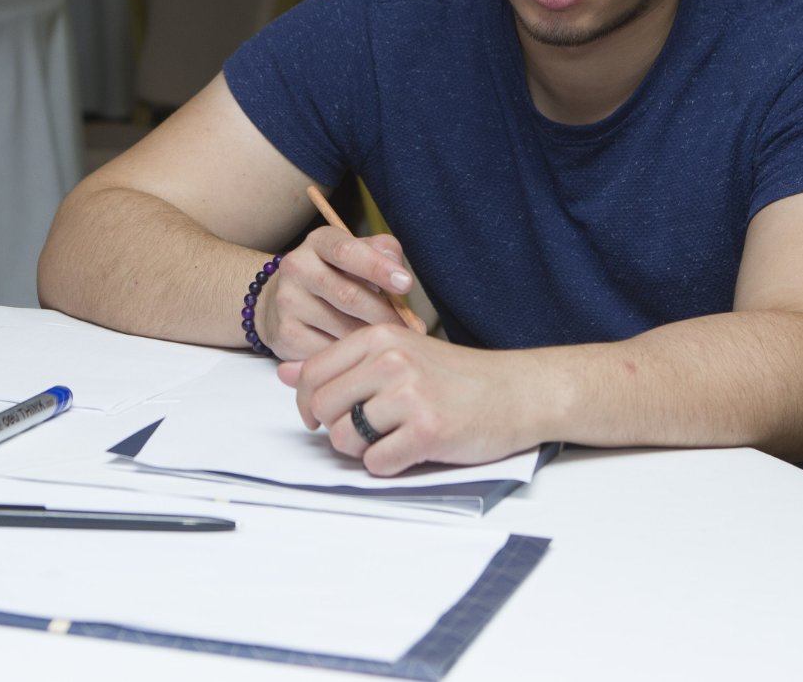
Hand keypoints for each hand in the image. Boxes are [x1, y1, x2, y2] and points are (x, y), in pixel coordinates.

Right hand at [255, 225, 425, 362]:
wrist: (278, 300)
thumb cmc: (333, 275)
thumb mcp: (355, 255)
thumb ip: (381, 252)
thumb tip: (397, 269)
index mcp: (318, 242)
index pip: (347, 251)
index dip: (378, 267)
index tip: (406, 284)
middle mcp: (296, 268)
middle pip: (348, 295)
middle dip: (386, 314)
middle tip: (412, 328)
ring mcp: (287, 302)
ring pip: (342, 327)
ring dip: (373, 338)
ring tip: (393, 344)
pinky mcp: (285, 335)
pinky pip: (329, 351)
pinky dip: (353, 355)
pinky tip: (365, 355)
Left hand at [278, 326, 535, 476]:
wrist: (518, 391)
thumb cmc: (457, 376)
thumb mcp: (398, 352)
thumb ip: (341, 362)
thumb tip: (284, 374)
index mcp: (378, 337)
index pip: (311, 374)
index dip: (307, 404)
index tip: (323, 416)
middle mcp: (391, 361)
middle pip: (321, 408)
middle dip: (335, 428)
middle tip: (365, 430)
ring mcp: (410, 396)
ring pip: (345, 438)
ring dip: (362, 449)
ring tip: (391, 438)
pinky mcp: (428, 431)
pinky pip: (378, 463)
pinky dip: (388, 465)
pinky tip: (410, 450)